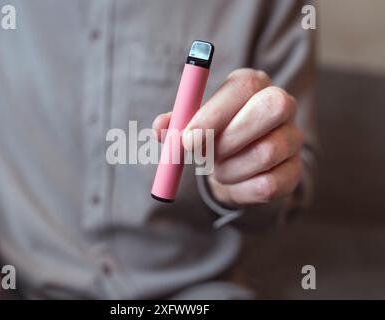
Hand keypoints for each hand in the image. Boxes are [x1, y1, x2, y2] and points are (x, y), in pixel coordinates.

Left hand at [152, 69, 303, 206]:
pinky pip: (268, 184)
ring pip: (266, 152)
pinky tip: (232, 183)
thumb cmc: (211, 138)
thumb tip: (160, 128)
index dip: (214, 113)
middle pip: (270, 109)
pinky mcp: (294, 171)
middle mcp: (280, 104)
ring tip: (216, 169)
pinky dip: (239, 190)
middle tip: (200, 157)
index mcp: (252, 84)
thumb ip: (175, 125)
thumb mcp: (191, 126)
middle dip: (228, 138)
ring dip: (228, 169)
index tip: (186, 139)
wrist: (236, 168)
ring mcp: (293, 138)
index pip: (243, 87)